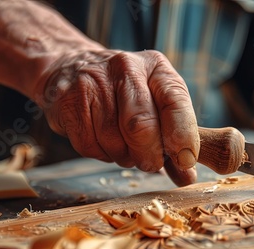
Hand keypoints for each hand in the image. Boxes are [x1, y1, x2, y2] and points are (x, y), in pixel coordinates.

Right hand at [32, 49, 199, 185]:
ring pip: (114, 140)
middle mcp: (125, 68)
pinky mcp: (67, 102)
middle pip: (141, 125)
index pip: (175, 102)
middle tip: (151, 164)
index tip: (186, 160)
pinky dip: (102, 155)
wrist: (70, 69)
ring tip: (125, 148)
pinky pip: (89, 146)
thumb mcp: (156, 102)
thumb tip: (186, 176)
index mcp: (155, 67)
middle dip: (150, 154)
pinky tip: (104, 143)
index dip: (183, 135)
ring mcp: (93, 82)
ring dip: (124, 157)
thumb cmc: (124, 93)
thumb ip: (174, 138)